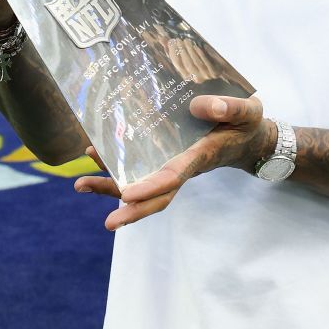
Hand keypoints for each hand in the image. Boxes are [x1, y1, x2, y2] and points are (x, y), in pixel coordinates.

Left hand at [74, 95, 268, 230]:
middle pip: (155, 196)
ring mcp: (172, 165)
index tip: (129, 195)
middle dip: (131, 209)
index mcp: (200, 156)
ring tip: (80, 185)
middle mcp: (182, 166)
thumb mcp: (247, 111)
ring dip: (110, 187)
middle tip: (108, 222)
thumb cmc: (246, 123)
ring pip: (141, 185)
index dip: (152, 187)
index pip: (174, 176)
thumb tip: (199, 106)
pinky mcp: (164, 159)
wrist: (247, 136)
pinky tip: (92, 161)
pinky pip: (138, 170)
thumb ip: (229, 108)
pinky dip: (114, 169)